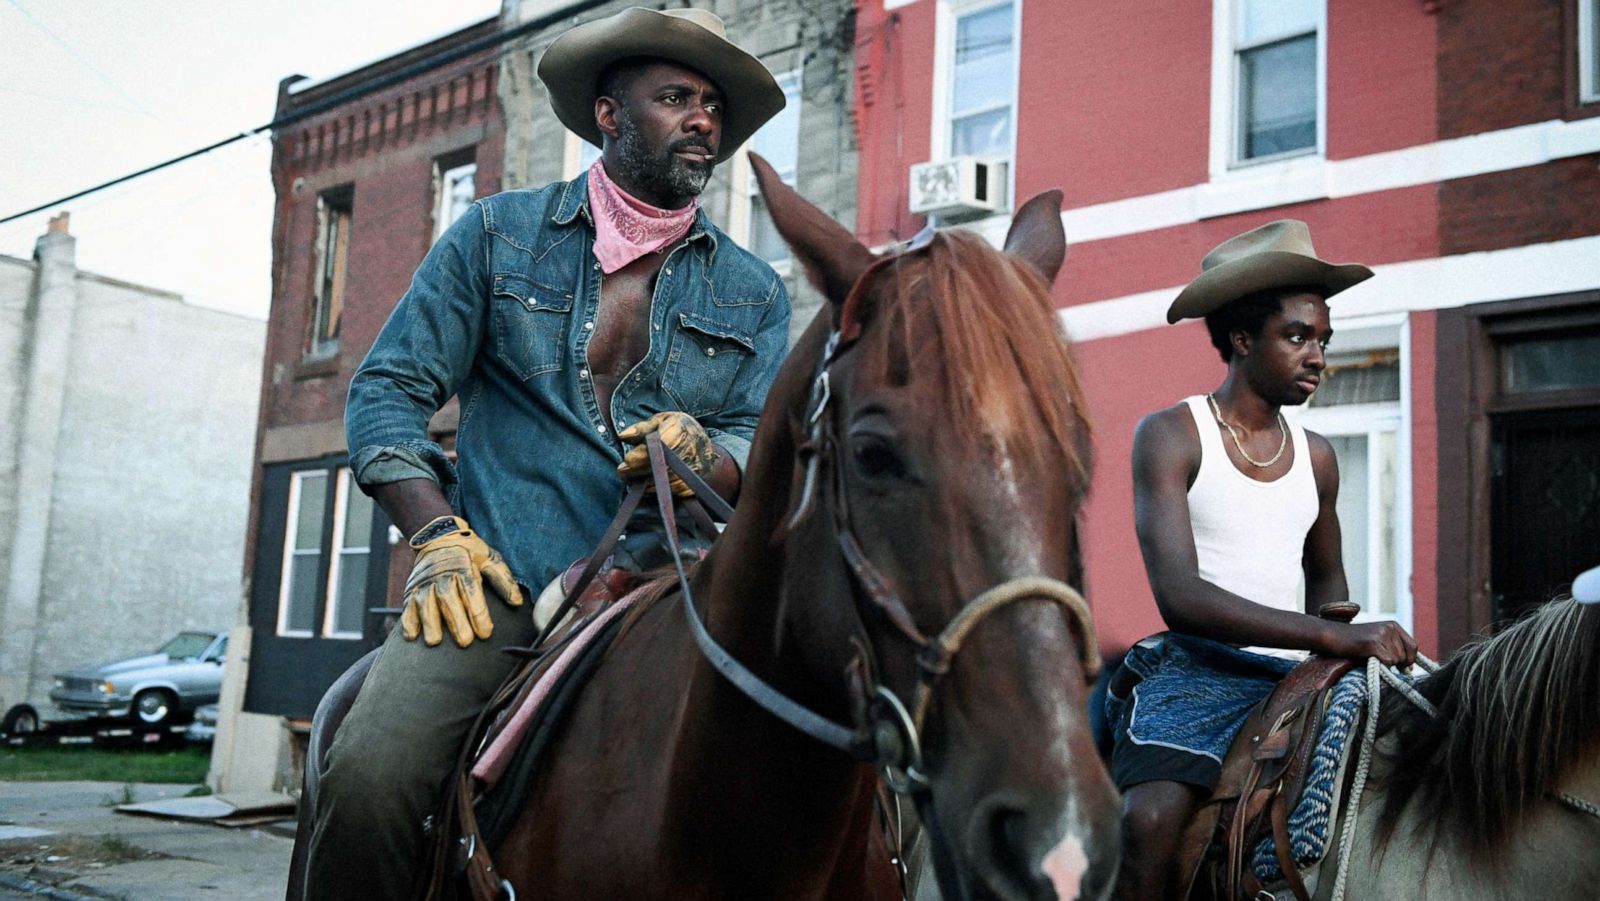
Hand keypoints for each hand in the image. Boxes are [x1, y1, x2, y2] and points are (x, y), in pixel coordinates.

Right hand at [400, 516, 523, 646]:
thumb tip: (518, 602)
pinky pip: (407, 606)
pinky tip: (412, 636)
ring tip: (435, 641)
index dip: (479, 614)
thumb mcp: (489, 558)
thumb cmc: (468, 551)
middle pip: (448, 600)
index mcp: (463, 568)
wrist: (437, 535)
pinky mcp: (411, 589)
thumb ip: (503, 579)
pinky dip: (408, 621)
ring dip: (429, 623)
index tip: (486, 632)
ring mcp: (424, 583)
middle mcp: (442, 576)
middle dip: (456, 622)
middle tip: (465, 642)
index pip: (472, 593)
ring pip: (425, 604)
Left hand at [617, 412, 718, 497]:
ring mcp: (698, 465)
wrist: (703, 443)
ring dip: (648, 481)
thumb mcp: (660, 421)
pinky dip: (661, 489)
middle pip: (664, 463)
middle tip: (623, 471)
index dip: (644, 453)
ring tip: (632, 479)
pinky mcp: (699, 480)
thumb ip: (641, 428)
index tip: (627, 459)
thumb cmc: (677, 430)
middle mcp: (693, 447)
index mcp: (682, 428)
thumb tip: (622, 436)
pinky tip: (647, 486)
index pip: (662, 443)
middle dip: (641, 469)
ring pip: (669, 478)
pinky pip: (677, 490)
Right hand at [1328, 621, 1416, 667]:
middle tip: (1377, 660)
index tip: (1399, 667)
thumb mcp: (1376, 640)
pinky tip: (1366, 658)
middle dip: (1395, 663)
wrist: (1330, 635)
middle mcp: (1390, 627)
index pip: (1413, 647)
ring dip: (1385, 664)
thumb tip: (1410, 668)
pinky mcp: (1373, 643)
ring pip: (1396, 660)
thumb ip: (1393, 649)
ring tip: (1369, 656)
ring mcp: (1381, 634)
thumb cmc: (1352, 642)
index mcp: (1393, 625)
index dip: (1408, 660)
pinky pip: (1387, 662)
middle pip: (1405, 656)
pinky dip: (1379, 665)